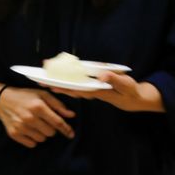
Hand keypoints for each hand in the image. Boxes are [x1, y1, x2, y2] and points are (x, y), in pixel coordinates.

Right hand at [0, 87, 74, 147]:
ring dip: (42, 134)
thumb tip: (72, 115)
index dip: (66, 129)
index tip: (71, 134)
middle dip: (51, 128)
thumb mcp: (42, 95)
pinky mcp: (14, 134)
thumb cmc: (25, 96)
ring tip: (36, 124)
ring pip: (42, 139)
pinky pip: (32, 144)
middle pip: (51, 133)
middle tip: (45, 121)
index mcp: (38, 107)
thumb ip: (58, 105)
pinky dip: (33, 139)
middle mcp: (30, 118)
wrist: (1, 100)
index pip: (57, 122)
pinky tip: (29, 129)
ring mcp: (21, 127)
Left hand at [46, 72, 164, 112]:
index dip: (63, 88)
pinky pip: (79, 84)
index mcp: (97, 92)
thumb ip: (113, 79)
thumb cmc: (130, 91)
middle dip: (56, 85)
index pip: (77, 90)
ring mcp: (92, 89)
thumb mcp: (125, 85)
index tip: (50, 86)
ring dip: (61, 82)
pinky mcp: (94, 87)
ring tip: (46, 78)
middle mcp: (92, 92)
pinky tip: (62, 77)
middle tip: (39, 81)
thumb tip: (100, 75)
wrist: (134, 99)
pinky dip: (69, 80)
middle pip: (71, 89)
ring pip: (73, 86)